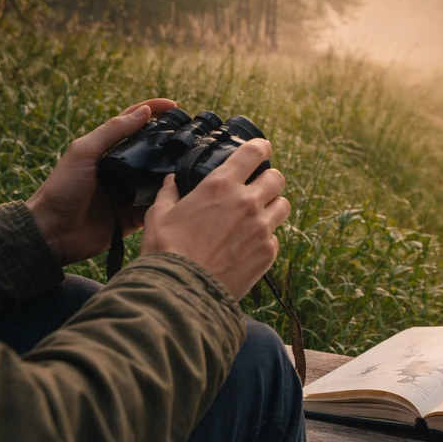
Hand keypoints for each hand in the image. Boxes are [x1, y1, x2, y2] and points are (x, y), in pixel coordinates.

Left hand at [26, 99, 177, 265]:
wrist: (52, 232)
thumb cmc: (62, 188)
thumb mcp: (84, 153)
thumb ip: (112, 132)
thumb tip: (143, 111)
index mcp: (108, 150)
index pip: (135, 123)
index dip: (154, 111)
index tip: (176, 106)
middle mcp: (121, 169)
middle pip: (152, 150)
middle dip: (171, 143)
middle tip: (193, 139)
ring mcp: (129, 192)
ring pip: (158, 178)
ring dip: (172, 173)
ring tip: (193, 167)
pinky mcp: (133, 216)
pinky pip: (155, 207)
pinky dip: (166, 202)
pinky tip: (180, 196)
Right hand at [140, 138, 290, 299]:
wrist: (181, 293)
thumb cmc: (166, 252)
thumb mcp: (159, 216)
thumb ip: (169, 194)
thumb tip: (171, 181)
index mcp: (220, 185)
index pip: (255, 152)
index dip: (261, 148)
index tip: (262, 149)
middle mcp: (247, 202)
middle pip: (277, 178)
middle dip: (269, 179)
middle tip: (257, 187)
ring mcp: (261, 228)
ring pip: (283, 206)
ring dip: (272, 207)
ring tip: (256, 216)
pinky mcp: (267, 253)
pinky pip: (274, 237)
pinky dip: (264, 238)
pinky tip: (246, 246)